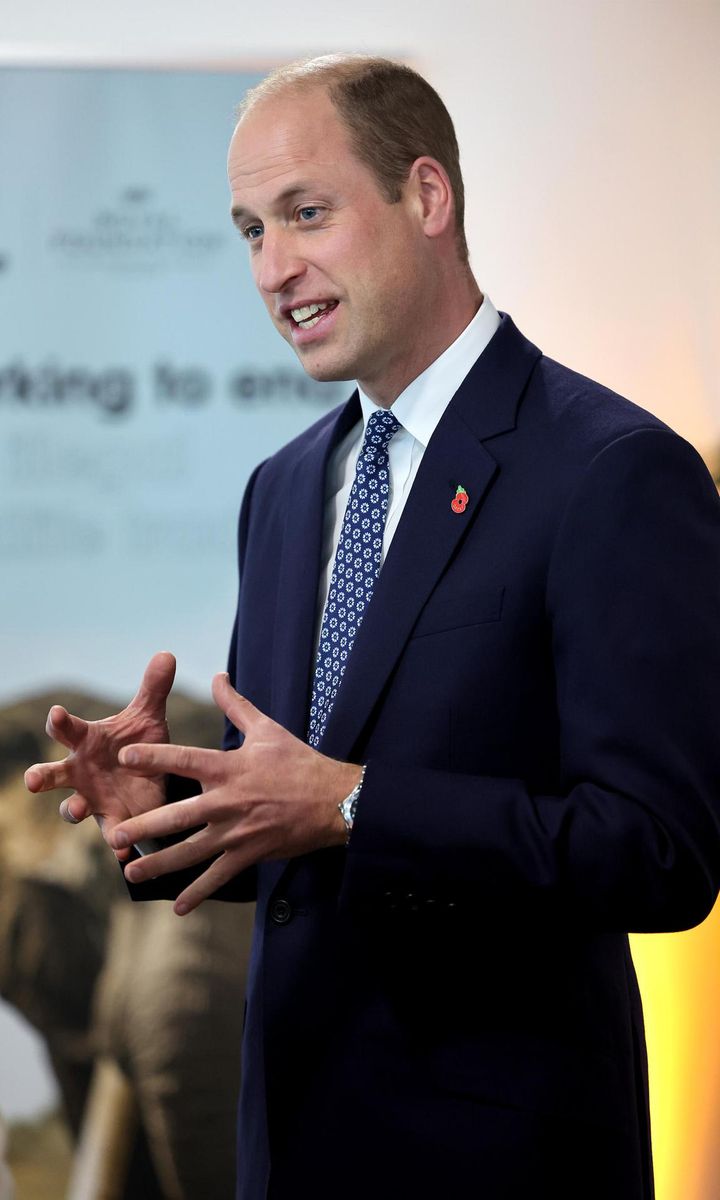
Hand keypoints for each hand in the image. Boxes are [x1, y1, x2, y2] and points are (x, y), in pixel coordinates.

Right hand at [24, 652, 176, 854]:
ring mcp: (93, 799)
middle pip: (52, 773)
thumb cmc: (139, 744)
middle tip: (33, 780)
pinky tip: (123, 851)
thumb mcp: (149, 717)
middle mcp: (81, 772)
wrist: (154, 781)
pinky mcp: (113, 822)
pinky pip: (111, 837)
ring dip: (70, 810)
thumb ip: (154, 689)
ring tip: (75, 811)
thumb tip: (167, 654)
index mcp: (88, 742)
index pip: (68, 730)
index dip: (59, 722)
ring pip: (70, 809)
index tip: (55, 713)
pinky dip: (116, 843)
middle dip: (41, 776)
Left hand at [111, 673, 361, 914]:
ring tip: (131, 871)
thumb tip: (218, 675)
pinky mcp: (249, 854)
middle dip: (144, 827)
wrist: (333, 800)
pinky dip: (199, 893)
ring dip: (160, 863)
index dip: (155, 757)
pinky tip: (178, 906)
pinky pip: (219, 876)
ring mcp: (237, 831)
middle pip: (179, 815)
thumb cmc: (299, 762)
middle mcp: (228, 801)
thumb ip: (236, 705)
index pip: (185, 760)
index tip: (125, 756)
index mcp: (230, 768)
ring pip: (191, 851)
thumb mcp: (267, 729)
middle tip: (113, 834)